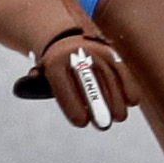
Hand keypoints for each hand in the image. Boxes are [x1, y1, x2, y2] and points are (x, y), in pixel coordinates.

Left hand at [12, 31, 136, 127]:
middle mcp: (76, 54)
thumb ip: (35, 83)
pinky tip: (132, 101)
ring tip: (119, 117)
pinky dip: (127, 84)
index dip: (72, 105)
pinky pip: (120, 68)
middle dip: (98, 103)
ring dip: (116, 98)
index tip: (81, 123)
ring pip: (108, 74)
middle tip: (104, 124)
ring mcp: (94, 51)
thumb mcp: (40, 74)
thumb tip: (30, 80)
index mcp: (54, 62)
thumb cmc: (51, 67)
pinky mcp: (109, 52)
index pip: (63, 86)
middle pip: (89, 80)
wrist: (62, 37)